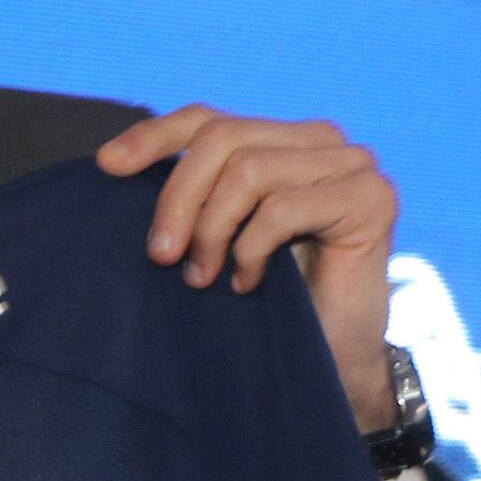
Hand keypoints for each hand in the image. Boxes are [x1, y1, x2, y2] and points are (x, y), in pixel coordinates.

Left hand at [98, 105, 400, 426]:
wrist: (331, 361)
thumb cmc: (268, 302)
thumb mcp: (216, 237)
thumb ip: (192, 195)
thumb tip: (112, 162)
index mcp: (281, 140)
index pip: (208, 118)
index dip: (154, 136)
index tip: (107, 167)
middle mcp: (320, 140)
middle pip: (223, 138)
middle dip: (179, 197)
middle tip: (161, 255)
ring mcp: (352, 164)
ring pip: (248, 170)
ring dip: (212, 229)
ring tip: (202, 278)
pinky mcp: (372, 198)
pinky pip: (281, 208)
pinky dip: (250, 249)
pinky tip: (248, 283)